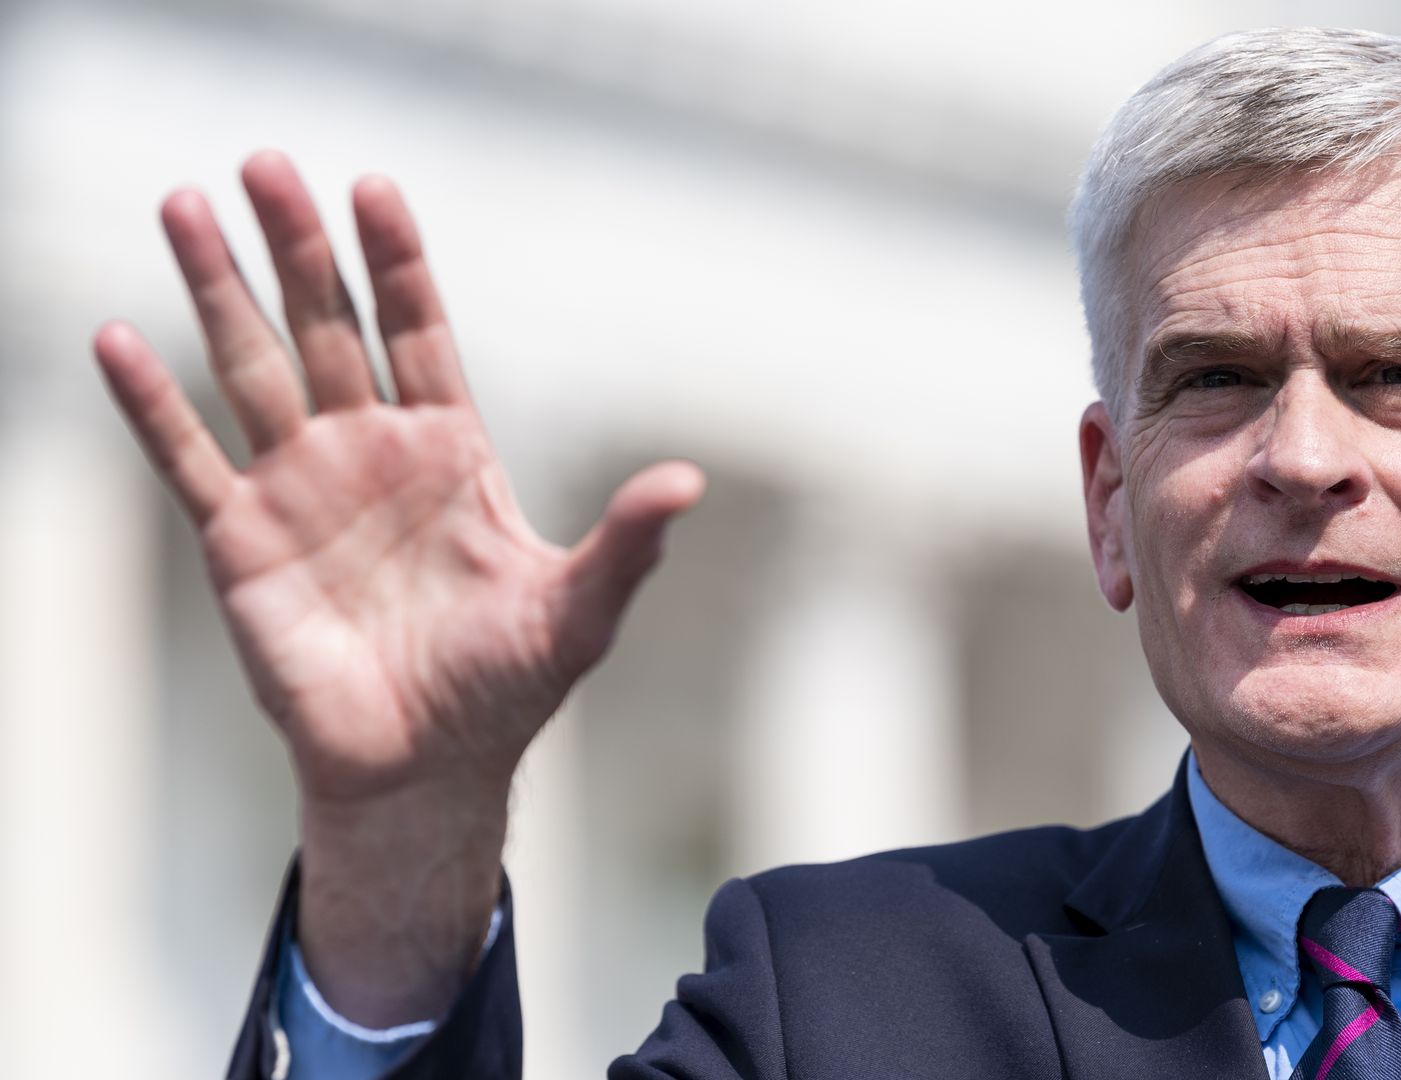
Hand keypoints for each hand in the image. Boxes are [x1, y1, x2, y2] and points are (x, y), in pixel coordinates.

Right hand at [94, 150, 702, 1021]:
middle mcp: (369, 452)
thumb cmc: (507, 688)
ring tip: (183, 202)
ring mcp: (301, 490)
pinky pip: (189, 460)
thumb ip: (625, 542)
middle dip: (299, 247)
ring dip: (216, 290)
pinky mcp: (242, 543)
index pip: (419, 331)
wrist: (426, 771)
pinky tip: (117, 338)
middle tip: (264, 162)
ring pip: (251, 367)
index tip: (373, 187)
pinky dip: (152, 405)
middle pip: (327, 326)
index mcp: (449, 451)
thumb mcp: (578, 610)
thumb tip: (689, 482)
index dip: (397, 262)